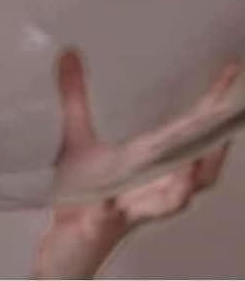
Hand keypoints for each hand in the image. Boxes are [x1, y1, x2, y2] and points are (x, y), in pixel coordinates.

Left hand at [33, 50, 237, 277]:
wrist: (63, 237)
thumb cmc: (78, 189)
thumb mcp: (75, 136)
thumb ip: (74, 97)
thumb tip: (68, 53)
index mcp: (153, 160)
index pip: (190, 130)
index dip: (212, 105)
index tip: (229, 73)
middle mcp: (156, 184)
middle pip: (197, 162)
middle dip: (215, 136)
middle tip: (228, 109)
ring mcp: (135, 206)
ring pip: (175, 198)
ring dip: (188, 179)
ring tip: (200, 159)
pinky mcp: (107, 224)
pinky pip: (113, 218)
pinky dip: (113, 208)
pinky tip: (111, 200)